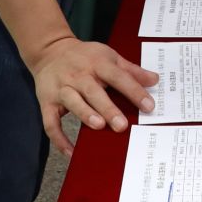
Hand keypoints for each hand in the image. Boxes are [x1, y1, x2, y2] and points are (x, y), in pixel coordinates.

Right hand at [30, 35, 158, 156]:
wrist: (50, 50)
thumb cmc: (85, 56)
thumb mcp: (109, 56)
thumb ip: (131, 70)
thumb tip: (154, 80)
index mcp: (97, 63)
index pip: (118, 76)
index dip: (134, 91)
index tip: (149, 106)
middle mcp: (79, 75)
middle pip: (93, 91)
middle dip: (107, 108)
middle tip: (122, 125)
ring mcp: (61, 88)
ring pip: (72, 101)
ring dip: (85, 114)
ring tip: (99, 126)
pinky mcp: (47, 101)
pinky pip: (51, 122)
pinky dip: (59, 139)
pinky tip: (71, 151)